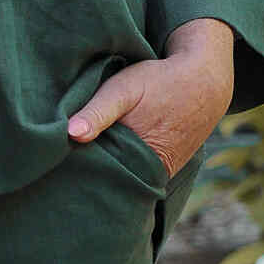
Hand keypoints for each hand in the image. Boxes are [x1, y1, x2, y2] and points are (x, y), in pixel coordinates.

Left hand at [65, 17, 236, 175]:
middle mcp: (149, 172)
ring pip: (124, 180)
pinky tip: (111, 160)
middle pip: (109, 181)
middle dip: (89, 175)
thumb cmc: (160, 81)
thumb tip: (71, 135)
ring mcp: (160, 174)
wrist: (206, 83)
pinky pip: (139, 176)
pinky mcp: (166, 171)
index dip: (76, 168)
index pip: (94, 173)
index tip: (57, 161)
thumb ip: (97, 111)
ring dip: (107, 173)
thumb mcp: (124, 89)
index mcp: (135, 155)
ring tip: (84, 164)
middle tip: (65, 167)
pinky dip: (125, 170)